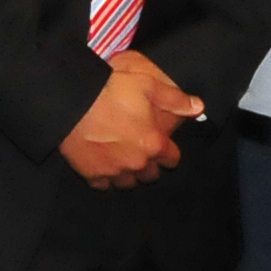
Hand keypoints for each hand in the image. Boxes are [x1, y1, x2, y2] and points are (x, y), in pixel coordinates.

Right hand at [59, 52, 200, 187]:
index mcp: (153, 144)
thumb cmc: (111, 90)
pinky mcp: (92, 174)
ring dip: (130, 173)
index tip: (164, 145)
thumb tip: (199, 107)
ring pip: (129, 183)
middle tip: (142, 150)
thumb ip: (175, 99)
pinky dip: (106, 177)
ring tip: (124, 159)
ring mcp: (113, 172)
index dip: (169, 151)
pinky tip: (104, 165)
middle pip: (151, 175)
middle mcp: (137, 163)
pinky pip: (104, 185)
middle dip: (150, 164)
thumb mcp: (148, 85)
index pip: (172, 159)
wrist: (71, 101)